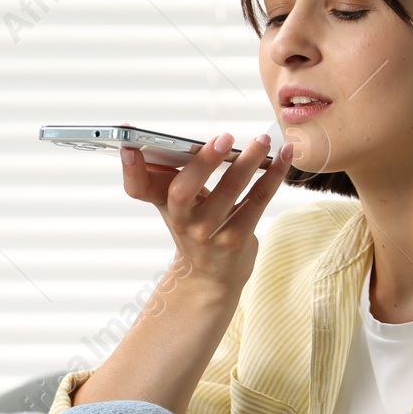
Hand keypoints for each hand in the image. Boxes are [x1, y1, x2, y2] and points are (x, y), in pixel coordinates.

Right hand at [117, 123, 291, 293]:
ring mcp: (208, 234)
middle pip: (181, 190)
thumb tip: (153, 141)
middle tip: (223, 137)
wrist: (209, 276)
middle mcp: (181, 221)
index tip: (128, 146)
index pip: (137, 188)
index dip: (130, 169)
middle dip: (202, 162)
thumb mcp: (174, 204)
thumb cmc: (194, 226)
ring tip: (263, 140)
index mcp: (163, 204)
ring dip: (249, 161)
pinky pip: (256, 201)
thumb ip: (164, 175)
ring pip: (228, 191)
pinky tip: (284, 156)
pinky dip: (273, 175)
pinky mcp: (236, 240)